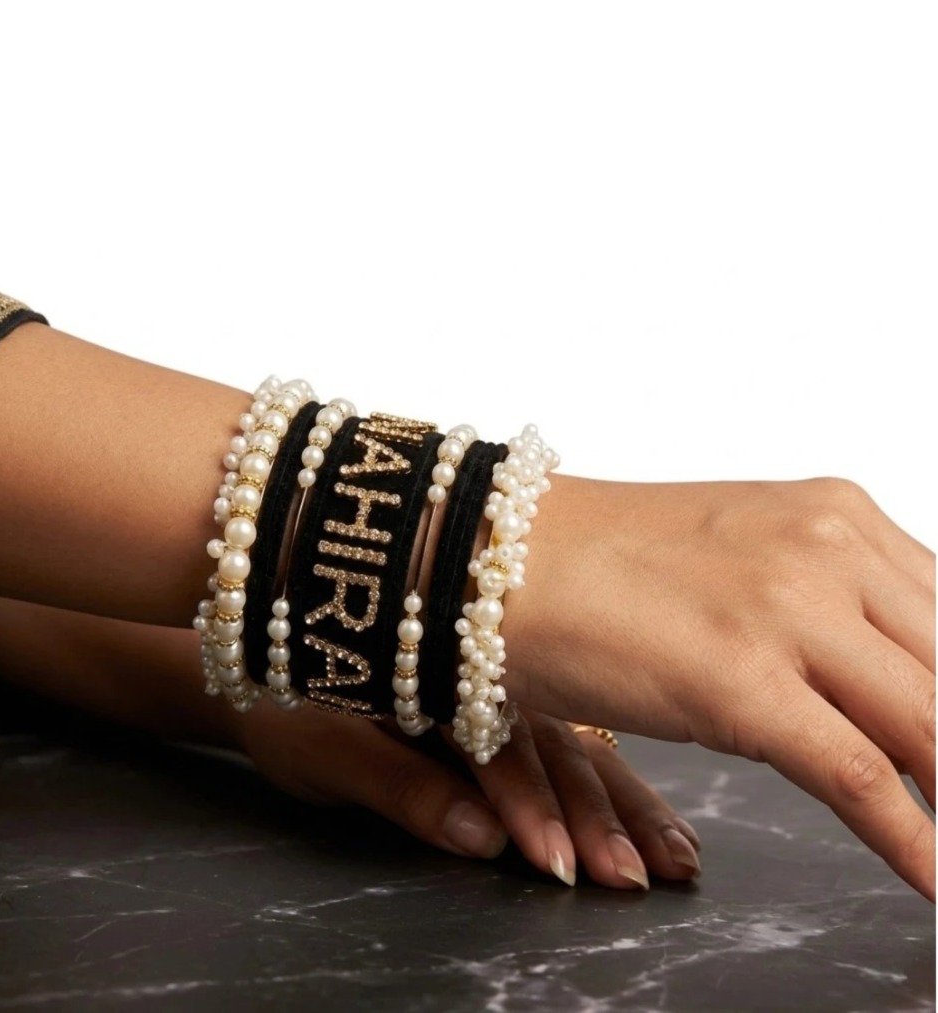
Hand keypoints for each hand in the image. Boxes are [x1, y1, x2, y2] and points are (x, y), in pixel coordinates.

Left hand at [239, 700, 700, 888]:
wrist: (274, 650)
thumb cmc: (291, 710)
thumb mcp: (327, 750)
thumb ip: (403, 789)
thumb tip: (481, 838)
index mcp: (438, 673)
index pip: (494, 742)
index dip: (527, 803)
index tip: (560, 862)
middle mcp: (484, 675)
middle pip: (553, 742)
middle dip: (597, 813)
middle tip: (637, 875)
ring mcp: (507, 690)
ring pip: (578, 744)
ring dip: (627, 802)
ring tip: (675, 856)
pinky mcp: (515, 710)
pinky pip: (576, 745)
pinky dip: (618, 786)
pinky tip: (658, 815)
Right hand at [504, 475, 934, 898]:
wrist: (497, 556)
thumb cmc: (600, 562)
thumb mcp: (738, 560)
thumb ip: (820, 602)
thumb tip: (889, 676)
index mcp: (835, 515)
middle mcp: (827, 548)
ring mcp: (786, 610)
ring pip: (929, 729)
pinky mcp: (740, 681)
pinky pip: (862, 779)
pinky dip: (919, 845)